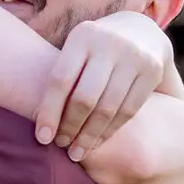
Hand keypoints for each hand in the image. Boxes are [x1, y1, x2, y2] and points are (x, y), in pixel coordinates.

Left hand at [33, 11, 173, 160]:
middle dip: (70, 127)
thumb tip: (30, 115)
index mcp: (83, 35)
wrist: (141, 31)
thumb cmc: (94, 48)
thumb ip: (61, 74)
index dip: (49, 112)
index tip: (42, 138)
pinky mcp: (152, 72)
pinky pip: (128, 111)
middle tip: (61, 146)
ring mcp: (135, 56)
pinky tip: (97, 142)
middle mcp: (110, 43)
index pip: (60, 80)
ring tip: (76, 152)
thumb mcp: (77, 48)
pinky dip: (110, 131)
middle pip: (85, 98)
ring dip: (89, 135)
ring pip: (108, 108)